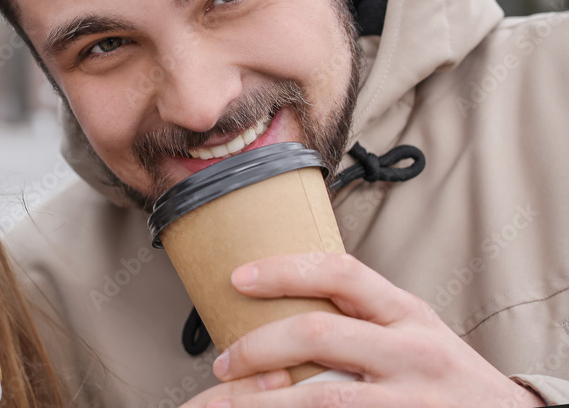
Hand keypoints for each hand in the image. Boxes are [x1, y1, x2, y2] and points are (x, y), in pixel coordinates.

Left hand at [182, 253, 543, 407]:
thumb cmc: (444, 375)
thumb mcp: (413, 332)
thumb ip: (361, 319)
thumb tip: (278, 315)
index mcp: (406, 312)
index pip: (339, 272)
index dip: (283, 271)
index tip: (238, 278)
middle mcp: (411, 351)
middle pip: (316, 335)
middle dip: (255, 348)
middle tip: (222, 365)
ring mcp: (411, 399)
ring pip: (320, 398)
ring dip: (261, 404)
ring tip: (223, 405)